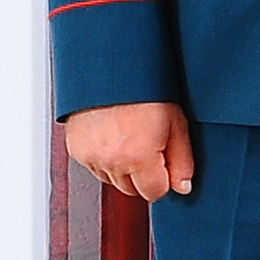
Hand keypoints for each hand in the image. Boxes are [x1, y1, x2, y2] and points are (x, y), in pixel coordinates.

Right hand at [65, 100, 194, 202]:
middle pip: (131, 189)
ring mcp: (90, 155)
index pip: (154, 193)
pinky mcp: (76, 148)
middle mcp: (111, 159)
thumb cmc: (145, 87)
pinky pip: (94, 166)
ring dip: (122, 166)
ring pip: (112, 179)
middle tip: (148, 142)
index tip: (164, 158)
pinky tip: (113, 134)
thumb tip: (183, 187)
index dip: (163, 177)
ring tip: (129, 135)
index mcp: (138, 156)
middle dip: (143, 173)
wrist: (112, 66)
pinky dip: (104, 156)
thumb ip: (182, 160)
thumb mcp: (176, 121)